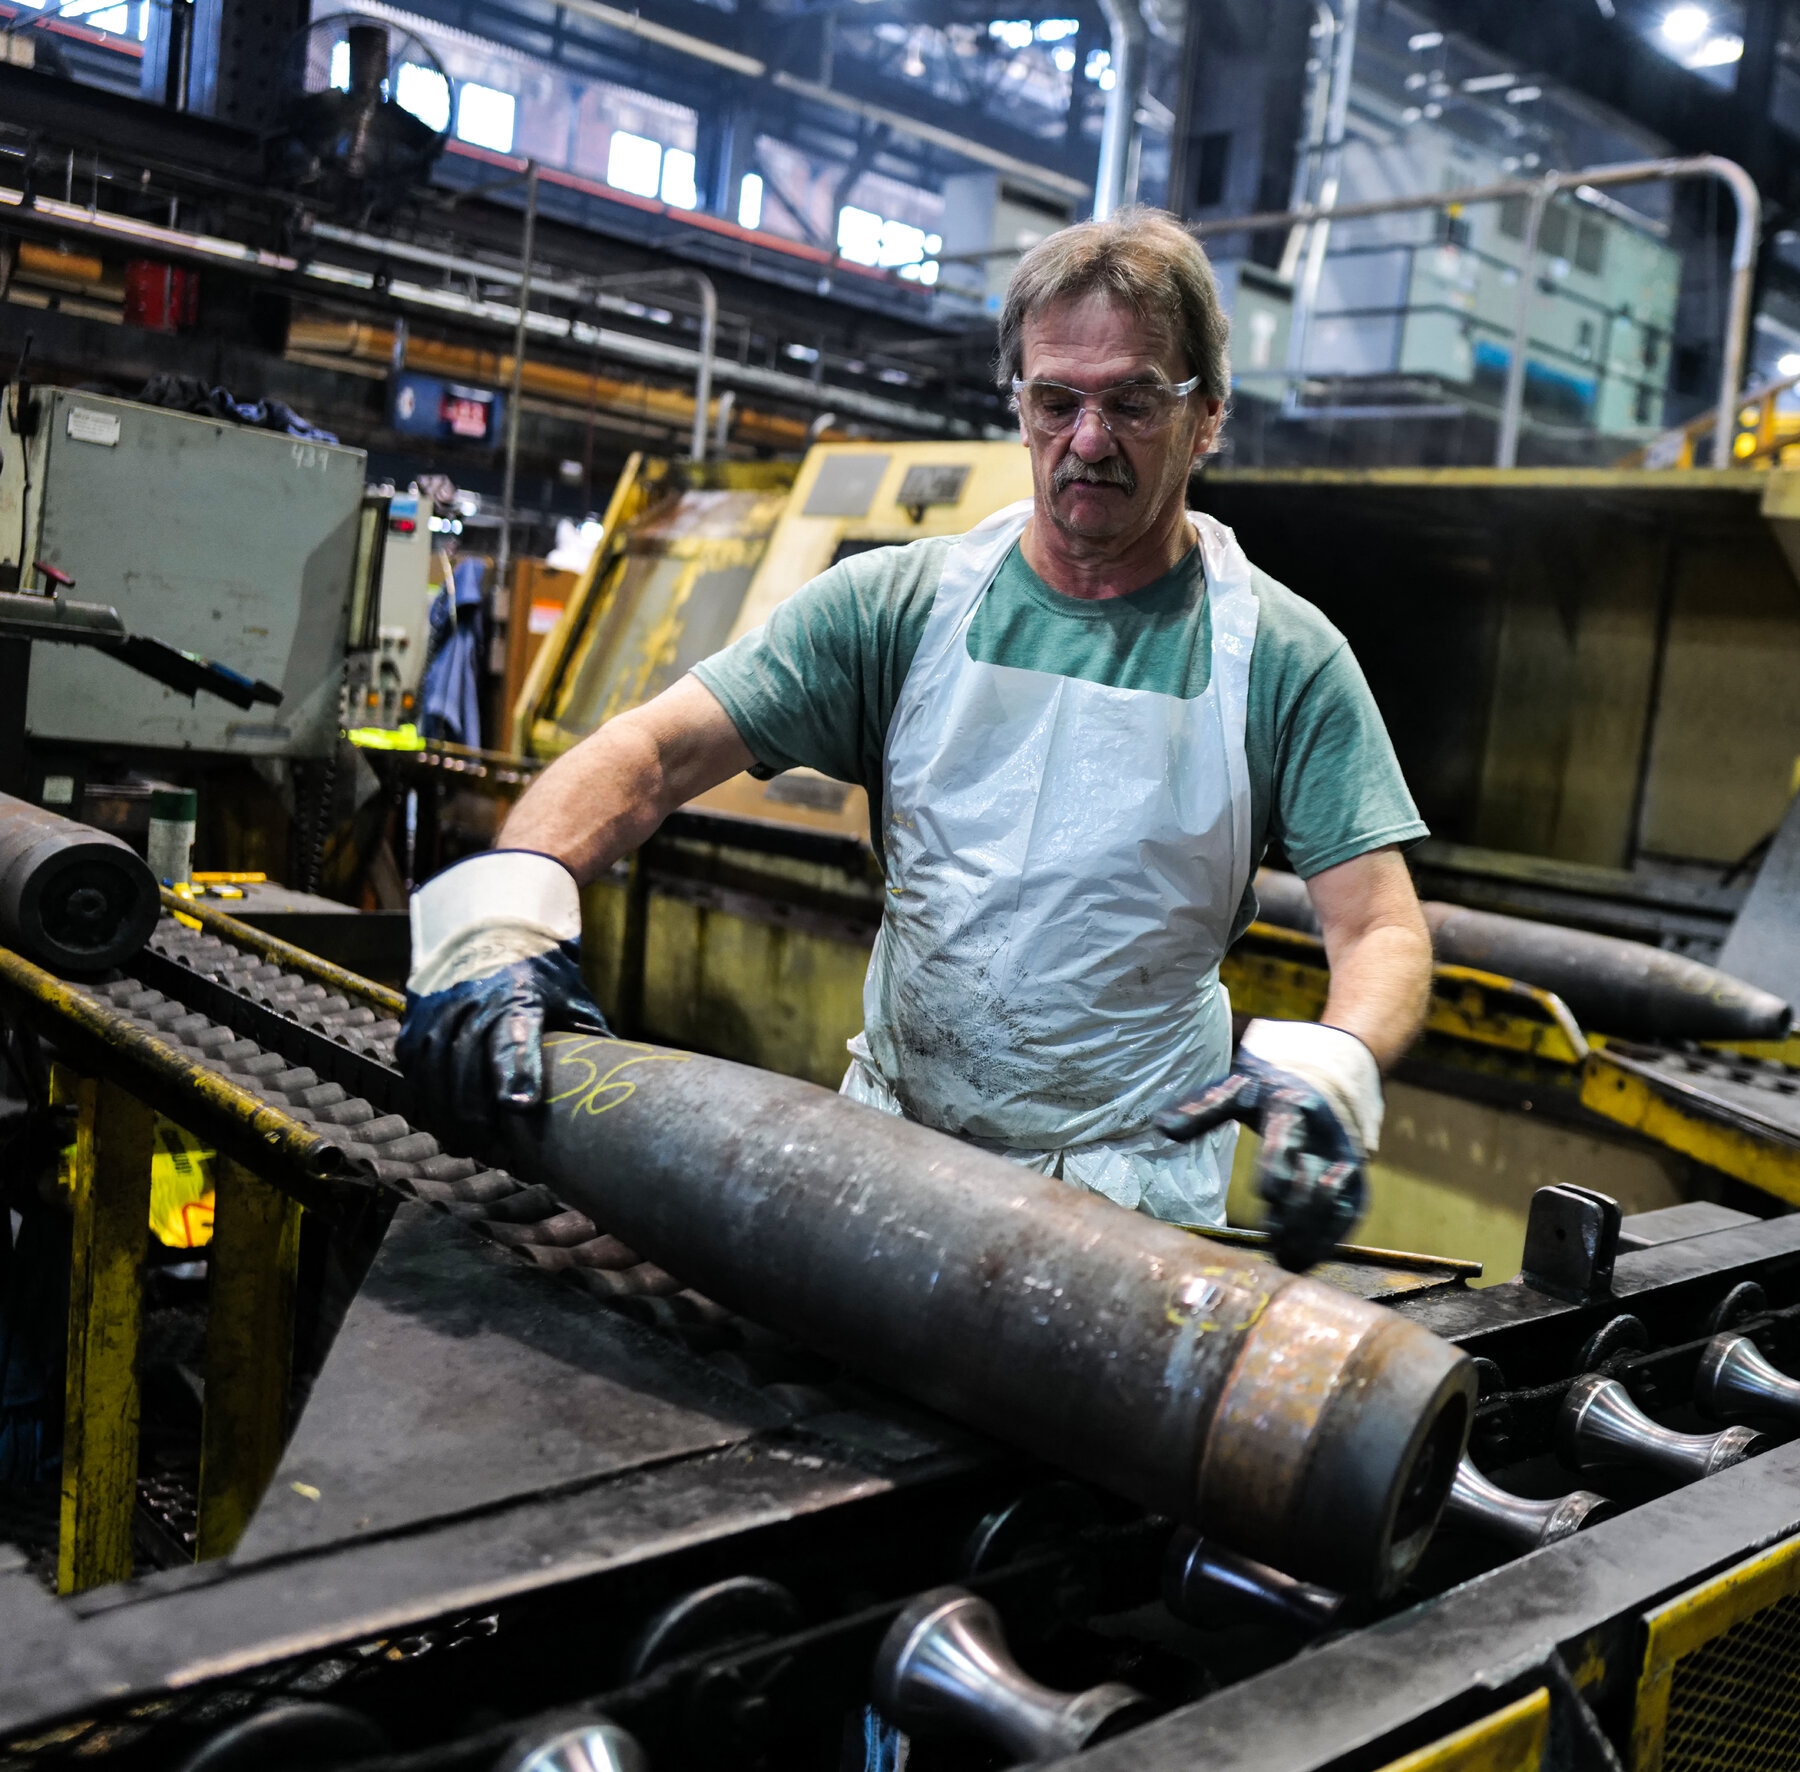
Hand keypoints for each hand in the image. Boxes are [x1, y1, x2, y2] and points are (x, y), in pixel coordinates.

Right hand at [396, 851, 608, 1150]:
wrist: (491, 925)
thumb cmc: (542, 974)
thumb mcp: (574, 999)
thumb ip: (590, 1041)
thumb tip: (621, 1088)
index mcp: (519, 994)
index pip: (513, 1037)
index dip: (516, 1073)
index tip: (520, 1106)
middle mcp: (472, 998)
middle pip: (466, 1064)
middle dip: (478, 1113)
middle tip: (495, 1148)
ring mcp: (438, 1007)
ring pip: (434, 1070)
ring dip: (450, 1113)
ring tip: (471, 1144)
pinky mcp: (416, 1018)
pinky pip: (415, 1066)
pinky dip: (429, 1097)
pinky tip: (446, 1120)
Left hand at [1155, 1021, 1380, 1272]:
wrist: (1320, 1076)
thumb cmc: (1266, 1086)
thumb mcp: (1236, 1085)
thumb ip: (1202, 1107)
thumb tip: (1162, 1126)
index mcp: (1290, 1104)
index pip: (1287, 1134)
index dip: (1278, 1163)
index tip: (1267, 1192)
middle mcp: (1323, 1132)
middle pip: (1314, 1175)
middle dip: (1296, 1209)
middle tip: (1272, 1236)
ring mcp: (1343, 1156)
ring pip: (1336, 1200)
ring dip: (1312, 1231)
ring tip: (1285, 1257)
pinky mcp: (1353, 1178)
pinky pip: (1349, 1213)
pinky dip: (1329, 1239)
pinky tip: (1304, 1260)